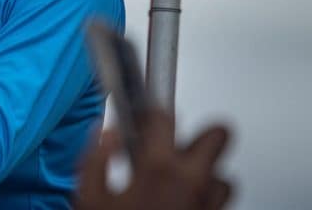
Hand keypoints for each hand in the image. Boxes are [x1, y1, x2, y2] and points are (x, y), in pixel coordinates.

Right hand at [75, 109, 233, 209]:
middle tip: (177, 145)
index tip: (144, 117)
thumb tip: (108, 135)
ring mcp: (210, 207)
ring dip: (204, 175)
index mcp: (158, 168)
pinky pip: (221, 204)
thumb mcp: (87, 197)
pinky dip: (205, 200)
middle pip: (219, 135)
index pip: (164, 117)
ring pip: (224, 176)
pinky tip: (182, 207)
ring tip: (179, 183)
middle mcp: (192, 183)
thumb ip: (95, 159)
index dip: (151, 112)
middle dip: (200, 136)